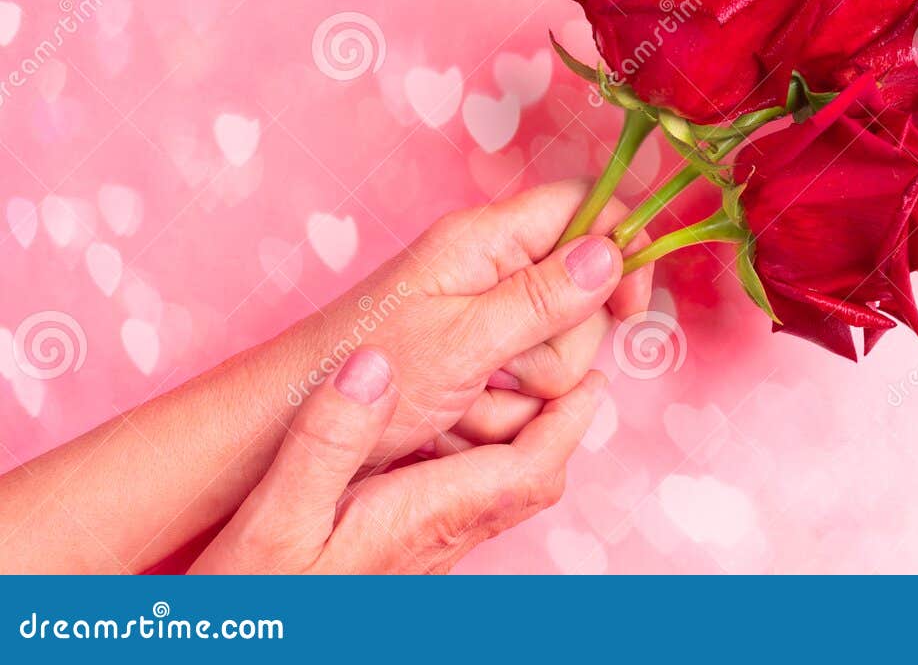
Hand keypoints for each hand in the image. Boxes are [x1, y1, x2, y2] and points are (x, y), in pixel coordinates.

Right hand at [191, 348, 603, 572]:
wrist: (241, 647)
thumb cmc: (253, 600)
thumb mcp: (276, 515)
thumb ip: (327, 441)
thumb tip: (374, 366)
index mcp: (424, 519)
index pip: (529, 467)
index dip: (568, 421)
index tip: (589, 376)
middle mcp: (439, 540)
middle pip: (530, 482)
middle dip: (555, 427)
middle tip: (563, 372)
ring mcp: (424, 553)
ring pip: (499, 495)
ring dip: (518, 443)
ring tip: (512, 387)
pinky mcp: (402, 558)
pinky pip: (464, 504)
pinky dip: (475, 462)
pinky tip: (442, 437)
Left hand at [278, 178, 652, 463]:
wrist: (293, 424)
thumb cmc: (363, 375)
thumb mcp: (464, 339)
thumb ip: (543, 297)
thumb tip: (610, 251)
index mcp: (485, 241)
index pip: (585, 206)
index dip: (621, 247)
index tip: (628, 306)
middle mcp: (490, 270)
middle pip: (582, 295)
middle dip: (560, 348)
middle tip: (505, 371)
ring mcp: (484, 319)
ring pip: (559, 353)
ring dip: (524, 393)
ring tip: (466, 401)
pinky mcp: (476, 362)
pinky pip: (525, 392)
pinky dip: (499, 415)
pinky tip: (458, 421)